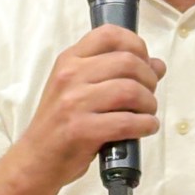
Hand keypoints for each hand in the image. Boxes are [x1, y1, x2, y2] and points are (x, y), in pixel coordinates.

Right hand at [17, 24, 165, 189]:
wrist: (36, 160)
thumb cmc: (62, 122)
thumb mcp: (81, 89)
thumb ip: (115, 73)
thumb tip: (158, 65)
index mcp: (70, 59)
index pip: (109, 34)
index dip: (136, 44)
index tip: (144, 61)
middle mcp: (70, 75)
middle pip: (127, 62)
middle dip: (149, 78)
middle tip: (149, 93)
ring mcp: (74, 102)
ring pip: (130, 91)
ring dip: (149, 103)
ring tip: (148, 113)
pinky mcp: (81, 130)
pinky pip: (127, 122)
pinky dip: (146, 125)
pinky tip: (146, 128)